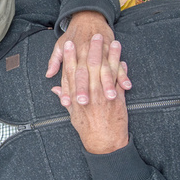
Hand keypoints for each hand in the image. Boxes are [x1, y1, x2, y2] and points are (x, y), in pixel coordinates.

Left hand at [46, 11, 130, 106]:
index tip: (66, 102)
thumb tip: (48, 75)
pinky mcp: (111, 51)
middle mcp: (84, 55)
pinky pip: (118, 65)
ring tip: (109, 97)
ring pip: (103, 71)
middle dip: (84, 88)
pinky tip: (127, 86)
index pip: (68, 76)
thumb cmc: (73, 35)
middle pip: (84, 74)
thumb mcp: (59, 46)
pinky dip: (123, 75)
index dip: (67, 89)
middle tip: (84, 102)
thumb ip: (55, 61)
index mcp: (72, 56)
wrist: (88, 16)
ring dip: (107, 84)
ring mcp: (99, 53)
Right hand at [53, 34, 128, 153]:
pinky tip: (122, 58)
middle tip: (92, 35)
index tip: (68, 44)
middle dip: (91, 50)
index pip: (71, 73)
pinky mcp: (118, 100)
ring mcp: (104, 96)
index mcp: (76, 98)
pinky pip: (120, 81)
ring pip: (106, 71)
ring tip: (111, 41)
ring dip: (110, 55)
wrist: (105, 144)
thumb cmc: (88, 131)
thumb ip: (66, 100)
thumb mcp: (73, 116)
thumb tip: (57, 90)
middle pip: (90, 67)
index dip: (70, 57)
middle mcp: (89, 95)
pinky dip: (121, 69)